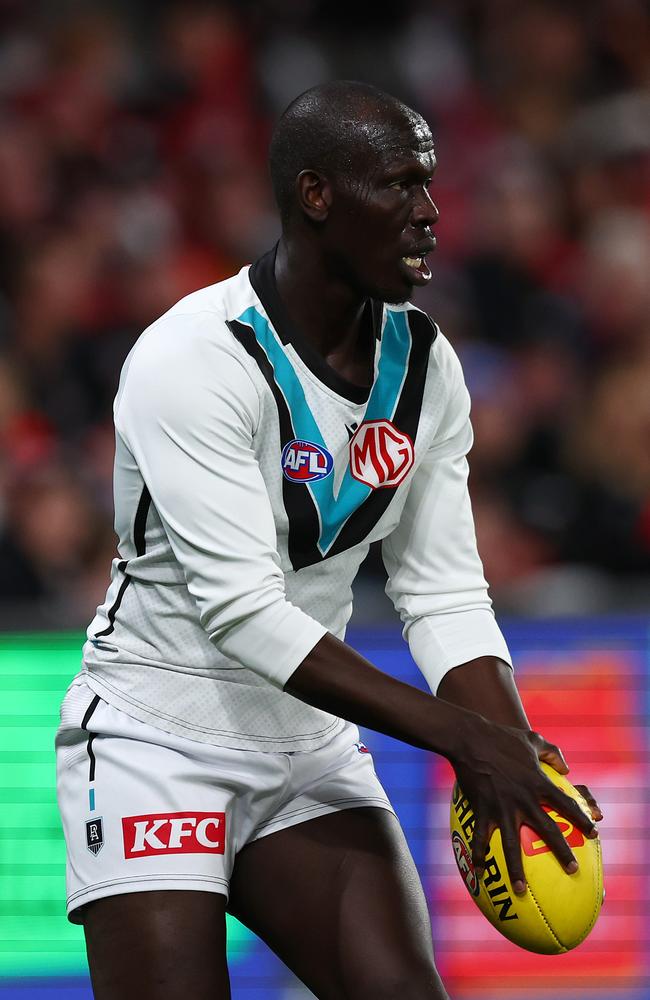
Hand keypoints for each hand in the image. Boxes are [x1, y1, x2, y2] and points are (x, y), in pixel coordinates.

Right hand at [453, 719, 598, 895]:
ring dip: (517, 869)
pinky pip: (481, 837)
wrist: (470, 738)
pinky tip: (478, 872)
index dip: (582, 819)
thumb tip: (566, 767)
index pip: (567, 805)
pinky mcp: (482, 809)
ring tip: (522, 891)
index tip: (594, 834)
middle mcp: (524, 800)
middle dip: (562, 852)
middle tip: (573, 870)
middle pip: (548, 831)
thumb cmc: (502, 736)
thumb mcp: (532, 739)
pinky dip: (479, 855)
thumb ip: (552, 752)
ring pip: (512, 845)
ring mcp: (502, 807)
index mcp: (538, 783)